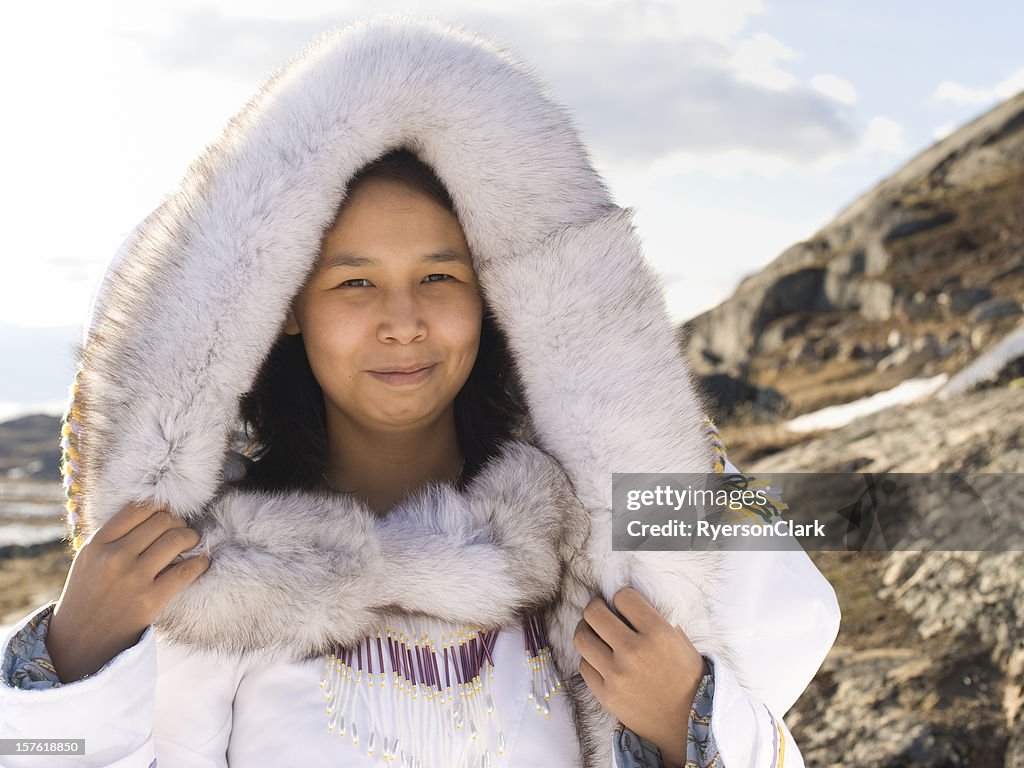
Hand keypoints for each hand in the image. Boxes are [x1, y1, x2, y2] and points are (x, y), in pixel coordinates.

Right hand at [47, 503, 211, 682]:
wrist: (80, 642)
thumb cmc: (90, 595)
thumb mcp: (90, 559)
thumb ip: (115, 536)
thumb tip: (157, 513)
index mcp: (97, 544)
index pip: (139, 508)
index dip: (160, 508)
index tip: (167, 516)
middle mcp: (115, 557)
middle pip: (162, 520)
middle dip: (179, 522)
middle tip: (182, 531)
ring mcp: (134, 578)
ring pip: (177, 539)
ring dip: (191, 538)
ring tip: (192, 543)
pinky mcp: (151, 600)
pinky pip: (187, 570)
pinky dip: (201, 562)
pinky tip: (201, 563)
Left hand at [573, 587, 706, 767]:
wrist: (686, 724)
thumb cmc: (687, 679)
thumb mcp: (681, 643)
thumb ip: (656, 621)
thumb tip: (628, 605)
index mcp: (658, 633)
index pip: (623, 597)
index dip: (622, 598)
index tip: (624, 606)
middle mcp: (634, 651)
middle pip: (594, 613)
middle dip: (596, 608)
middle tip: (601, 612)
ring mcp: (617, 674)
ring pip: (582, 638)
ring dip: (586, 630)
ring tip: (594, 632)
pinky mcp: (605, 694)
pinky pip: (584, 665)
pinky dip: (590, 658)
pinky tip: (600, 658)